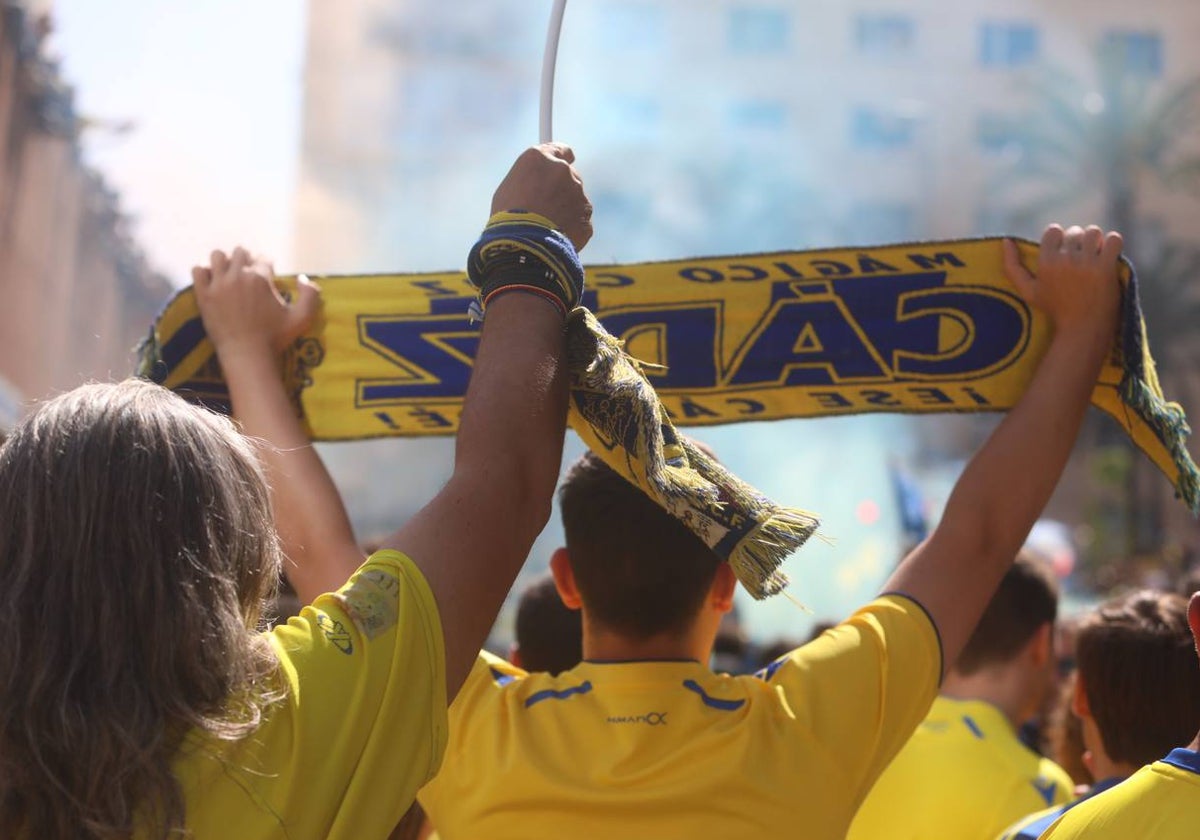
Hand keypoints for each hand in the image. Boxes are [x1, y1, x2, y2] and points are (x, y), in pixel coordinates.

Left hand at [193, 248, 319, 358]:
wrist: (248, 356)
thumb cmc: (276, 338)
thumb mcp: (302, 318)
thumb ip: (311, 295)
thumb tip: (302, 277)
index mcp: (261, 278)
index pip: (263, 258)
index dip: (267, 266)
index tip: (268, 276)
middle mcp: (238, 275)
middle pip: (240, 252)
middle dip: (246, 261)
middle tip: (248, 276)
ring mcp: (218, 284)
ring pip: (217, 256)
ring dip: (224, 262)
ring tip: (229, 275)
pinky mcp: (203, 295)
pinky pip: (198, 270)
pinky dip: (204, 272)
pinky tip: (212, 282)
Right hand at [491, 143, 592, 250]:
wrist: (523, 245)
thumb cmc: (507, 218)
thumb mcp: (509, 189)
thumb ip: (530, 180)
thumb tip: (536, 184)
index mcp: (539, 158)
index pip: (561, 150)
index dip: (562, 159)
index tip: (563, 166)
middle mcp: (562, 170)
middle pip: (569, 176)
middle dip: (562, 190)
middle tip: (545, 208)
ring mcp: (578, 194)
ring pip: (576, 201)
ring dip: (566, 211)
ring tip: (545, 228)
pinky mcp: (586, 218)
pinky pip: (580, 223)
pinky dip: (571, 230)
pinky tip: (554, 238)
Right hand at [1003, 225, 1121, 340]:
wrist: (1083, 328)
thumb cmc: (1054, 309)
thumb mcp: (1028, 291)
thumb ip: (1012, 267)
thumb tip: (1006, 240)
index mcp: (1045, 262)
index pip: (1054, 230)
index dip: (1061, 238)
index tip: (1065, 253)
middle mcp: (1065, 260)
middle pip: (1075, 231)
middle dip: (1080, 241)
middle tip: (1082, 258)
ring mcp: (1086, 263)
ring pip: (1094, 232)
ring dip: (1096, 241)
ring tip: (1095, 255)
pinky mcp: (1106, 268)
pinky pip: (1114, 240)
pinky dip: (1113, 243)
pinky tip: (1109, 255)